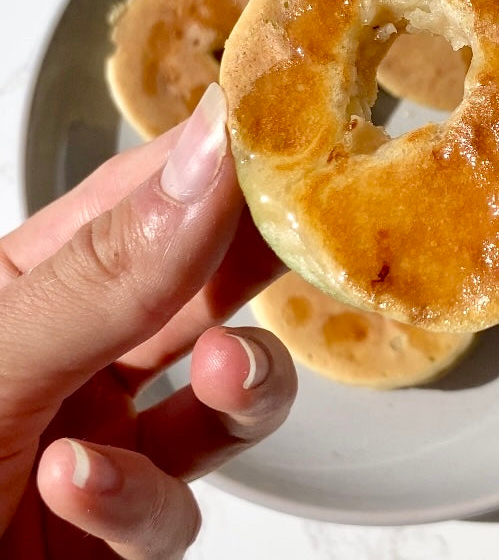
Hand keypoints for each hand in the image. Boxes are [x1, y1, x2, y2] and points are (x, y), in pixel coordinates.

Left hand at [0, 84, 296, 557]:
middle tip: (313, 232)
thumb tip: (210, 165)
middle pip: (199, 290)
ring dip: (237, 388)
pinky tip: (81, 486)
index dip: (213, 164)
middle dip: (256, 264)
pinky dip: (138, 504)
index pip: (138, 198)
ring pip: (222, 404)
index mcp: (29, 287)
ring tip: (224, 373)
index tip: (285, 135)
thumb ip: (108, 273)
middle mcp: (75, 357)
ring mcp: (105, 444)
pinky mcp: (123, 529)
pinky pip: (170, 513)